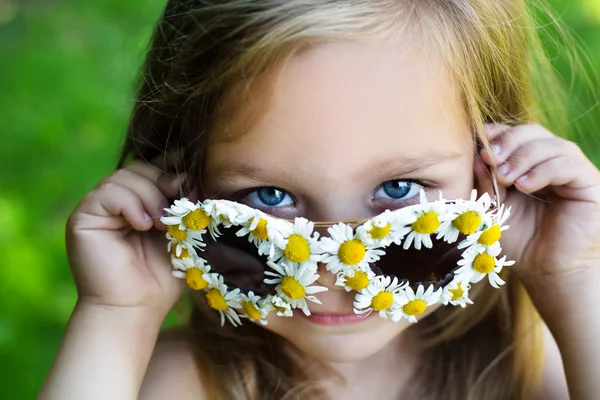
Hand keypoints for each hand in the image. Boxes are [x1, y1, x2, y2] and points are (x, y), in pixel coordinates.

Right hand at [66, 160, 185, 315]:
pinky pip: (108, 193)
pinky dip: (131, 205)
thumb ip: (184, 204)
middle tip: (180, 204)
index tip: (191, 176)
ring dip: (151, 196)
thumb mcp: (181, 234)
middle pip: (140, 168)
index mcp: (139, 202)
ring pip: (125, 177)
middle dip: (164, 181)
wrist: (136, 308)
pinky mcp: (83, 217)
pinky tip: (144, 226)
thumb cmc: (162, 277)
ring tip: (162, 224)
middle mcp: (116, 202)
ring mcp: (98, 208)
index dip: (172, 167)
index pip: (153, 168)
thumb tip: (188, 174)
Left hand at [475, 123, 599, 285]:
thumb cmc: (519, 239)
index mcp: (529, 163)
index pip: (516, 135)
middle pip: (533, 132)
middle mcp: (553, 162)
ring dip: (523, 157)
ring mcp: (574, 171)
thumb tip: (477, 155)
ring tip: (505, 178)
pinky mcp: (590, 184)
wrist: (546, 270)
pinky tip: (524, 186)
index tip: (479, 142)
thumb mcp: (494, 207)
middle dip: (508, 142)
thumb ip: (486, 182)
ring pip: (552, 145)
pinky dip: (542, 171)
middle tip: (490, 158)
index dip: (498, 134)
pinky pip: (568, 165)